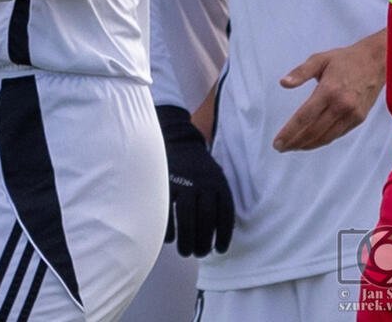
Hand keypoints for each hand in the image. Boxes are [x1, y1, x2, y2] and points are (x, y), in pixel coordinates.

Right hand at [157, 104, 232, 256]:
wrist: (178, 138)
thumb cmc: (199, 166)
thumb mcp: (216, 176)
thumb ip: (218, 198)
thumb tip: (219, 231)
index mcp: (219, 184)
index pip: (225, 215)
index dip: (223, 236)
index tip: (219, 250)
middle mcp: (204, 184)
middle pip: (206, 219)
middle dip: (202, 241)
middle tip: (198, 254)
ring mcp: (184, 182)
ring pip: (187, 216)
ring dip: (187, 239)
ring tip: (184, 252)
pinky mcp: (166, 182)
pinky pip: (167, 209)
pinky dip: (169, 227)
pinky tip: (169, 238)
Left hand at [273, 29, 385, 151]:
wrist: (375, 62)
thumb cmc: (344, 60)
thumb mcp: (319, 59)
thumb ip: (300, 72)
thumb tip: (283, 83)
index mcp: (329, 91)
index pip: (305, 117)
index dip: (290, 132)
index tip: (278, 142)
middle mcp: (341, 106)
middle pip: (314, 130)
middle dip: (295, 142)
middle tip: (280, 147)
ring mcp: (352, 114)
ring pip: (327, 136)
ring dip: (308, 145)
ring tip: (293, 147)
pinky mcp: (359, 119)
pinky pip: (338, 134)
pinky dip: (323, 140)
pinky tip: (311, 141)